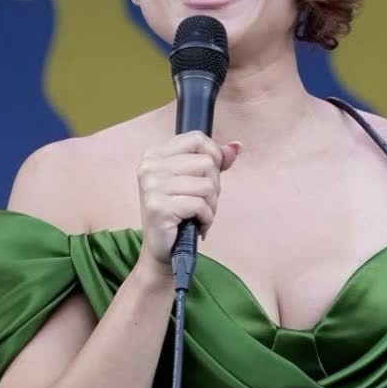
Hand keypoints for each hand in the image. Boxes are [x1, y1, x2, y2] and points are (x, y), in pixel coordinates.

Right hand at [135, 131, 242, 273]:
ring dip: (211, 205)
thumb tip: (237, 146)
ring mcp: (152, 186)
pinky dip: (206, 218)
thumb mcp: (194, 181)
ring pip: (207, 185)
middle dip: (214, 187)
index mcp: (155, 154)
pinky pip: (200, 205)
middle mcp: (149, 167)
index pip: (197, 139)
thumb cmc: (179, 213)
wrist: (163, 249)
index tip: (210, 176)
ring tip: (198, 215)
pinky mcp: (158, 207)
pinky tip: (196, 225)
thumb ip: (214, 161)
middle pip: (206, 163)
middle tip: (201, 203)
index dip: (214, 156)